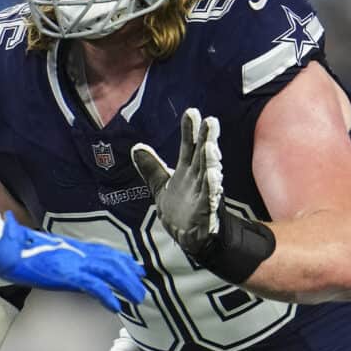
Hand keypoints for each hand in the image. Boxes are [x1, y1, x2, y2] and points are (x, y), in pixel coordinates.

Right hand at [0, 215, 146, 313]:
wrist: (7, 250)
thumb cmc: (17, 248)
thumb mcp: (41, 249)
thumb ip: (52, 253)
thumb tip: (56, 260)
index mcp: (72, 247)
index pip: (103, 252)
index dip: (121, 259)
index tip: (134, 266)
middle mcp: (77, 252)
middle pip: (112, 261)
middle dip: (129, 273)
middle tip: (142, 284)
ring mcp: (74, 263)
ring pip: (110, 273)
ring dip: (126, 285)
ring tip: (137, 297)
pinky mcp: (68, 275)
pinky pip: (94, 286)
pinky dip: (108, 296)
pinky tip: (117, 306)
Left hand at [131, 108, 223, 257]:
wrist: (191, 238)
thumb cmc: (180, 210)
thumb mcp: (161, 187)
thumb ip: (151, 168)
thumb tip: (136, 147)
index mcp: (188, 170)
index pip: (189, 146)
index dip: (190, 131)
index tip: (192, 112)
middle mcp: (198, 178)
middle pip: (203, 156)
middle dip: (206, 139)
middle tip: (210, 121)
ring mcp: (204, 194)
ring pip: (209, 174)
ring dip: (211, 161)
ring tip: (211, 147)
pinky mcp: (208, 211)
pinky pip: (211, 198)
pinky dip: (212, 189)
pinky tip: (213, 177)